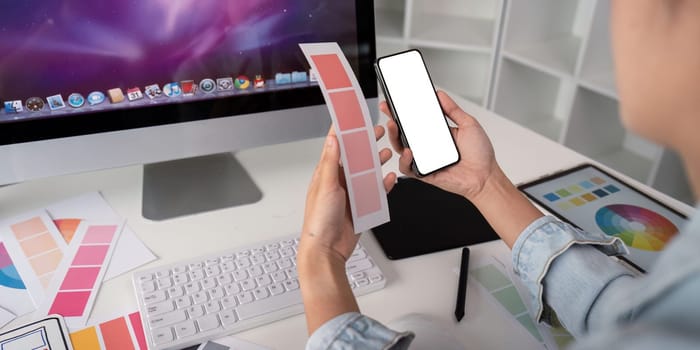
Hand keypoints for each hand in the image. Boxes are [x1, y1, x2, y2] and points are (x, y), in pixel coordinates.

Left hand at [299, 125, 394, 261]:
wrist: (327, 249)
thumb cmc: (319, 221)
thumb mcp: (325, 186)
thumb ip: (331, 162)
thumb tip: (333, 138)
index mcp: (326, 173)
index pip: (336, 145)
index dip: (344, 130)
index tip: (352, 116)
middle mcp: (338, 181)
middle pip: (355, 157)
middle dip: (366, 143)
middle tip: (378, 130)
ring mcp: (350, 194)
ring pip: (367, 172)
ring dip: (376, 161)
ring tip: (387, 151)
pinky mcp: (360, 206)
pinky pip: (375, 192)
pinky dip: (383, 184)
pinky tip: (389, 178)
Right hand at [382, 90, 497, 199]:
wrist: (486, 176)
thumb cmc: (480, 155)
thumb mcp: (468, 124)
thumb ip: (452, 109)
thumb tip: (440, 95)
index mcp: (436, 133)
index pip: (415, 120)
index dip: (403, 111)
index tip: (395, 100)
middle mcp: (428, 146)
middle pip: (403, 133)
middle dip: (392, 119)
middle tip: (388, 109)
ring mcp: (424, 159)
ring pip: (400, 148)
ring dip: (394, 136)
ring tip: (393, 125)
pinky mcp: (423, 173)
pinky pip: (407, 167)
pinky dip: (404, 159)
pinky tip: (409, 151)